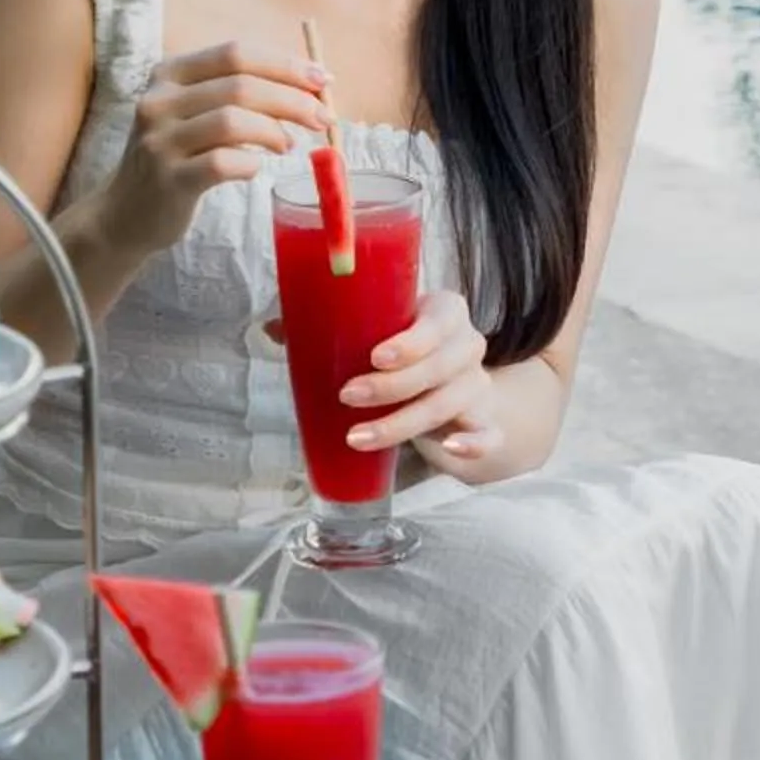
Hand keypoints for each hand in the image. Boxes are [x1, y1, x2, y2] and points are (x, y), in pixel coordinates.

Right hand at [100, 42, 329, 258]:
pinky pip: (223, 163)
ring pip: (233, 120)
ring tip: (289, 145)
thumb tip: (312, 85)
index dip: (284, 64)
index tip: (322, 79)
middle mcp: (159, 100)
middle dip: (292, 100)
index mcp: (169, 73)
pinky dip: (251, 163)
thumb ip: (240, 93)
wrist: (126, 212)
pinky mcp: (168, 180)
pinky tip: (256, 168)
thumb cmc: (177, 157)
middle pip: (240, 85)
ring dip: (275, 131)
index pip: (235, 53)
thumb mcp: (194, 113)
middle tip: (322, 118)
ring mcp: (159, 140)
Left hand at [339, 288, 501, 473]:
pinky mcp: (483, 421)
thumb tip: (271, 329)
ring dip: (400, 424)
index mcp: (446, 312)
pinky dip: (473, 443)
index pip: (437, 322)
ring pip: (445, 405)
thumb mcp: (379, 327)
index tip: (375, 358)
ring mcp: (478, 385)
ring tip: (356, 437)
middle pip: (437, 368)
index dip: (410, 342)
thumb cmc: (405, 346)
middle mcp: (467, 345)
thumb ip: (333, 325)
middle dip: (389, 387)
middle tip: (346, 396)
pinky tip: (449, 448)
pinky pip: (488, 435)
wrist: (449, 380)